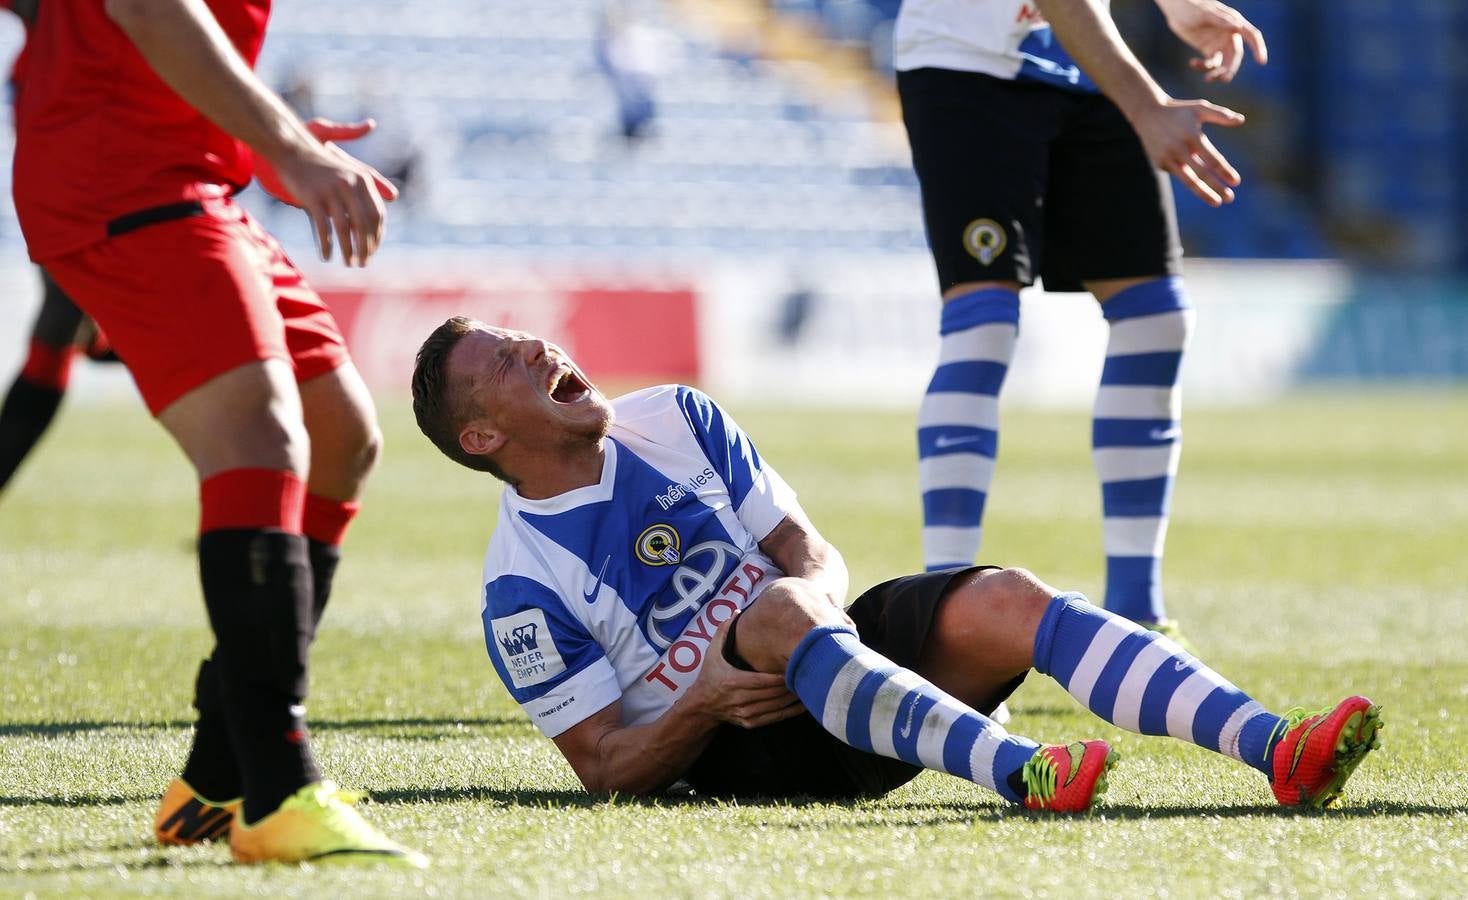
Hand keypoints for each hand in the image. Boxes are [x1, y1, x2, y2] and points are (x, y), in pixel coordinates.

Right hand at [254, 118, 399, 266]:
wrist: (293, 150)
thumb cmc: (322, 168)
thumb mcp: (347, 176)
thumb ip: (362, 197)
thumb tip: (375, 228)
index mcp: (363, 180)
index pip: (378, 215)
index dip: (377, 236)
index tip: (373, 251)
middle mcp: (350, 184)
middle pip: (364, 224)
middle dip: (366, 247)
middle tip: (363, 263)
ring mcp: (331, 190)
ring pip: (344, 229)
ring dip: (348, 250)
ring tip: (349, 263)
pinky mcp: (312, 197)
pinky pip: (323, 228)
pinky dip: (326, 245)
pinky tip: (327, 257)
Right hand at [687, 615, 805, 728]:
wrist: (702, 705)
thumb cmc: (710, 675)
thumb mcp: (712, 652)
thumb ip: (723, 632)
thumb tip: (736, 611)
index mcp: (733, 681)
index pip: (763, 680)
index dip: (781, 676)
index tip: (796, 666)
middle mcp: (740, 700)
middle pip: (773, 693)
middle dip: (792, 685)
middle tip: (809, 674)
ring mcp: (745, 713)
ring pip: (777, 706)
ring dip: (794, 698)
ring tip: (810, 687)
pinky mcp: (750, 723)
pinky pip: (775, 718)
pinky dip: (791, 711)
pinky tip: (804, 704)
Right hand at [1129, 98, 1243, 205]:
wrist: (1147, 114)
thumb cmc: (1179, 111)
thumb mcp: (1200, 108)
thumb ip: (1220, 115)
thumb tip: (1241, 120)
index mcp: (1192, 136)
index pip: (1212, 159)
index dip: (1224, 171)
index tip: (1236, 182)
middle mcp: (1179, 149)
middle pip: (1201, 174)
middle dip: (1217, 188)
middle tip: (1230, 198)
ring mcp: (1168, 158)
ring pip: (1188, 180)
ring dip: (1204, 193)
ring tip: (1217, 202)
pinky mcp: (1160, 163)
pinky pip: (1179, 174)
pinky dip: (1191, 179)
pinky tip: (1200, 181)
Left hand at [1157, 0, 1266, 83]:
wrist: (1176, 9)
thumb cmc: (1192, 6)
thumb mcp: (1205, 13)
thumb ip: (1221, 20)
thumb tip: (1237, 26)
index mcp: (1234, 22)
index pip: (1251, 36)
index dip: (1258, 48)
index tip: (1262, 61)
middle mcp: (1229, 34)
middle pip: (1235, 55)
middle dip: (1231, 68)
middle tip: (1224, 79)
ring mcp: (1219, 43)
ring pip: (1223, 62)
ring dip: (1217, 72)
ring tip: (1207, 79)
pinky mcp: (1208, 49)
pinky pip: (1210, 63)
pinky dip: (1202, 66)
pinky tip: (1192, 63)